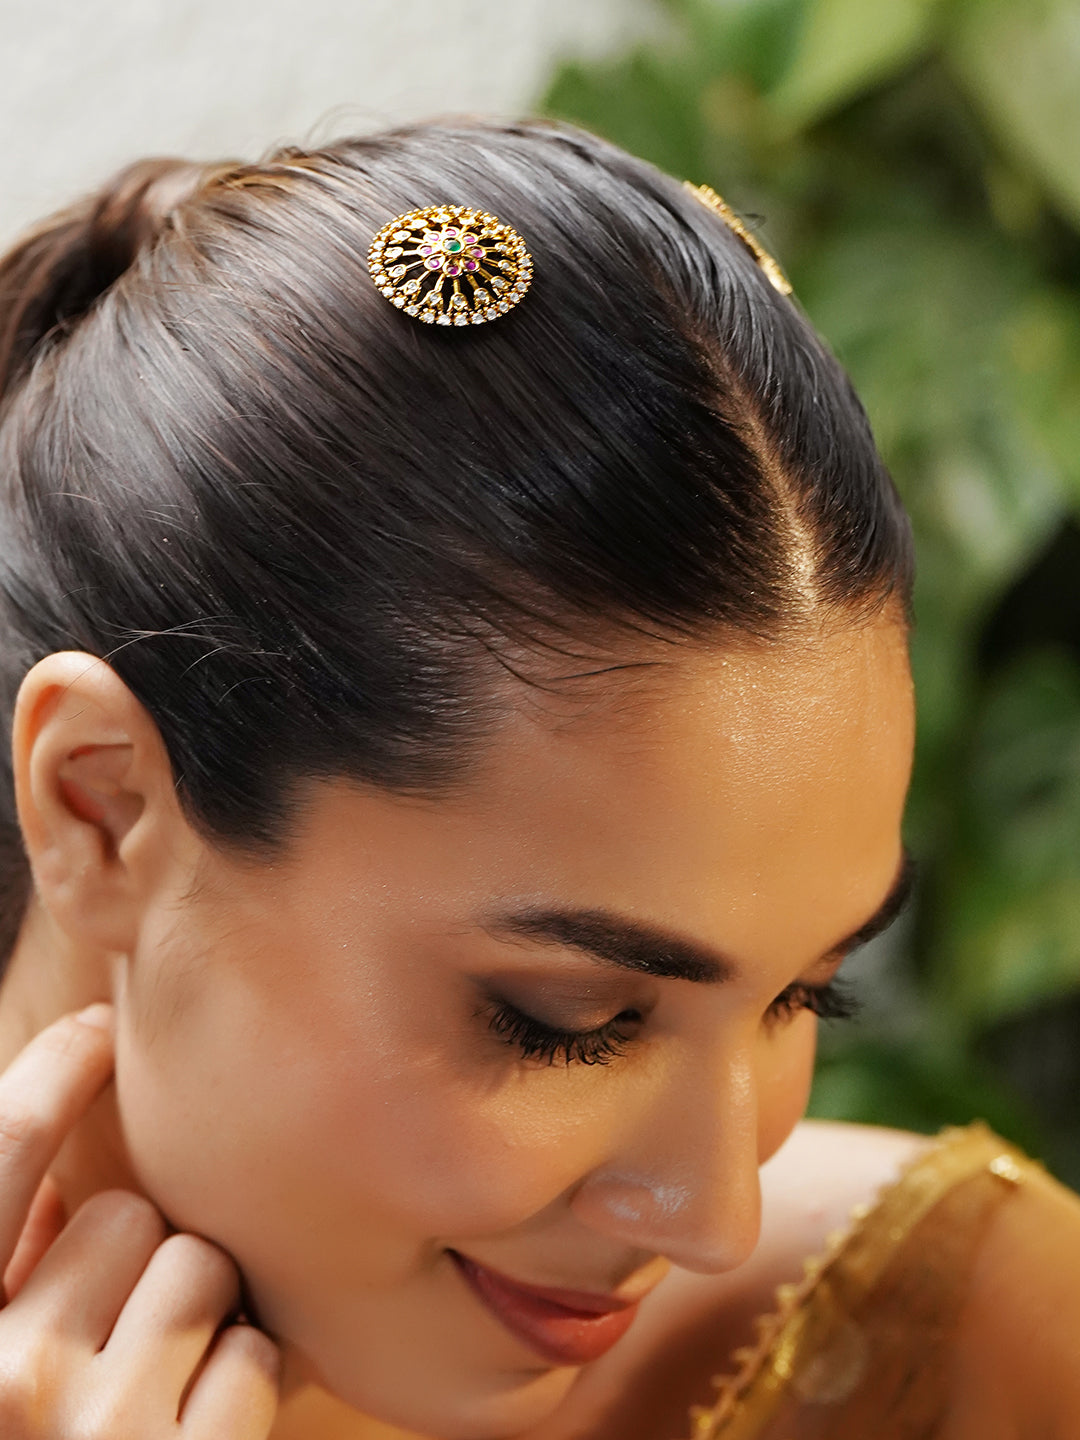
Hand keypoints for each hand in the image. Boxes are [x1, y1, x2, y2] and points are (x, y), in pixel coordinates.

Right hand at [0, 1004, 279, 1436]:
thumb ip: (6, 1268)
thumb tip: (60, 1160)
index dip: (52, 1072)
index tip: (101, 1027)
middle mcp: (2, 1380)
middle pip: (127, 1214)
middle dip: (127, 1260)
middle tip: (99, 1337)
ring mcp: (100, 1433)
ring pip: (200, 1266)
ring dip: (188, 1314)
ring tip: (142, 1384)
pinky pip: (251, 1349)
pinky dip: (232, 1380)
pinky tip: (185, 1433)